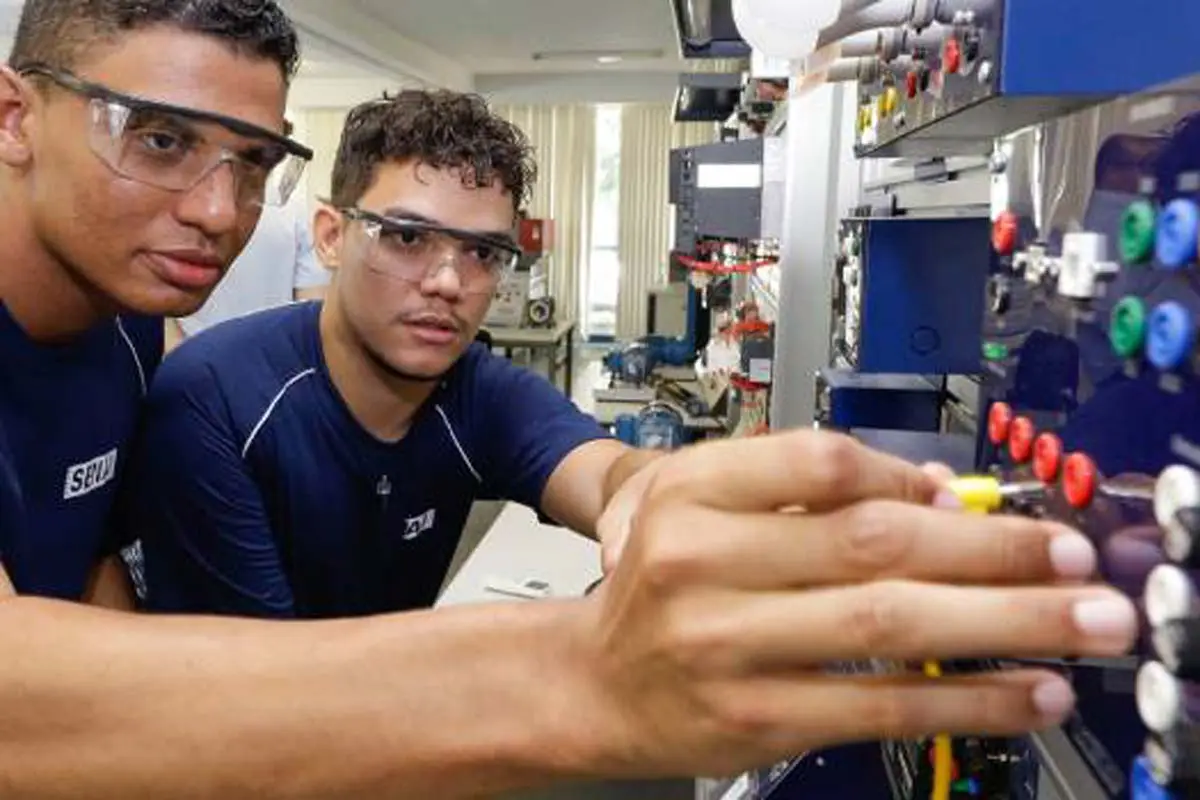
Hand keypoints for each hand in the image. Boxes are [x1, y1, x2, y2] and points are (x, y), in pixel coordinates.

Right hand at [571, 430, 1136, 778]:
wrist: (595, 681)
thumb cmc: (660, 585)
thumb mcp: (700, 506)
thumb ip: (800, 489)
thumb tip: (934, 493)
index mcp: (690, 493)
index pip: (819, 464)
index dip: (912, 477)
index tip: (981, 499)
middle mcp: (700, 562)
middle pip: (871, 542)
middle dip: (991, 550)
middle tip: (1073, 557)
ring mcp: (726, 645)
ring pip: (886, 623)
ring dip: (1001, 622)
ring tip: (1080, 623)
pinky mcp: (755, 718)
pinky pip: (878, 706)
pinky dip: (962, 698)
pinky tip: (1022, 691)